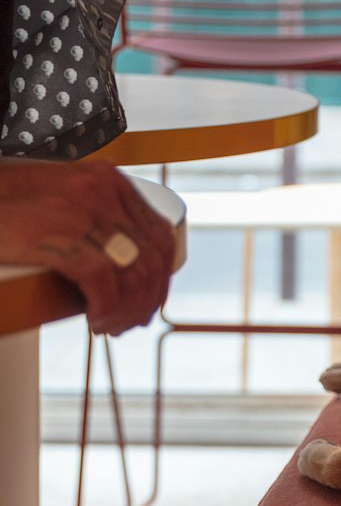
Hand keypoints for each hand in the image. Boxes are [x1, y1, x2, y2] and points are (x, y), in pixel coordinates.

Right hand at [0, 157, 175, 335]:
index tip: (146, 301)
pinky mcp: (59, 234)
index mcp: (110, 181)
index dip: (160, 276)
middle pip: (152, 257)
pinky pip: (102, 280)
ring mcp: (83, 210)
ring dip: (127, 310)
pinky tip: (95, 320)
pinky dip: (106, 308)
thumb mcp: (65, 201)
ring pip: (134, 272)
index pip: (160, 234)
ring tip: (108, 325)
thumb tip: (127, 266)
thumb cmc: (10, 206)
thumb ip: (97, 221)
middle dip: (145, 300)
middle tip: (125, 323)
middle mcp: (104, 190)